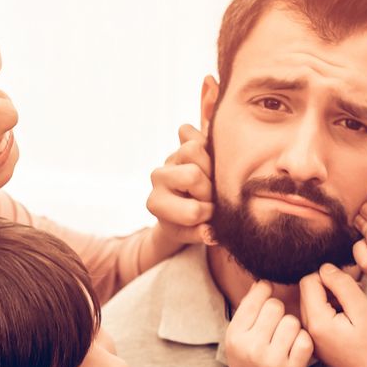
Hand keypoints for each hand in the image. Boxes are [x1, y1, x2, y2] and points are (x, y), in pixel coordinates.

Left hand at [147, 124, 213, 249]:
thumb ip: (200, 235)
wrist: (183, 208)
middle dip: (209, 190)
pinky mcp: (180, 141)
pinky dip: (204, 141)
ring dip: (209, 166)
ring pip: (193, 148)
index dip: (207, 214)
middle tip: (209, 197)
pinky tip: (209, 160)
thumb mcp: (193, 235)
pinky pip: (190, 131)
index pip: (192, 210)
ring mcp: (169, 158)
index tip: (207, 217)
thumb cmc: (189, 224)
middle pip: (193, 175)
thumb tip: (210, 233)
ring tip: (210, 180)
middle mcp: (158, 177)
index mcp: (156, 203)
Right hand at [224, 281, 313, 366]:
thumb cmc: (246, 360)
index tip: (268, 293)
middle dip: (277, 311)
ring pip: (292, 321)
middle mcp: (253, 347)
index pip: (257, 298)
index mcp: (236, 335)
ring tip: (283, 337)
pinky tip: (293, 348)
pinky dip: (301, 340)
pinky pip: (304, 338)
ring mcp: (274, 359)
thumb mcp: (236, 336)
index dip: (265, 291)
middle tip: (274, 323)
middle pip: (276, 306)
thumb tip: (262, 282)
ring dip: (291, 326)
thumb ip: (247, 309)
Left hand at [299, 264, 366, 366]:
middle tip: (355, 300)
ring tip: (355, 313)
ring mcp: (312, 338)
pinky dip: (334, 312)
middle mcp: (307, 330)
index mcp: (316, 321)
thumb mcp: (364, 311)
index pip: (309, 281)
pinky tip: (351, 323)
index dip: (330, 277)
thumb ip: (342, 285)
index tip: (350, 289)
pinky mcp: (319, 343)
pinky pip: (320, 316)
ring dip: (333, 300)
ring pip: (315, 303)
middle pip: (309, 291)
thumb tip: (326, 268)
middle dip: (331, 288)